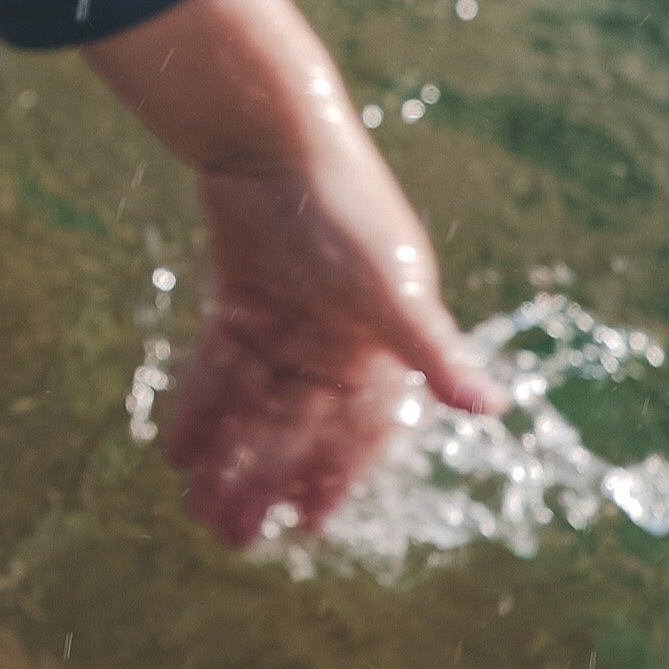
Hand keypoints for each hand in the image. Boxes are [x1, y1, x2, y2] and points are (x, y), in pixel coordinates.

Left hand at [162, 144, 503, 546]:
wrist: (275, 133)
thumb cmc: (345, 206)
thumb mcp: (390, 285)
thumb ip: (433, 350)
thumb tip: (492, 407)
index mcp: (381, 345)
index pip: (359, 429)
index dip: (334, 475)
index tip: (304, 524)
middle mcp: (335, 339)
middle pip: (295, 424)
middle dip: (264, 478)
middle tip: (231, 536)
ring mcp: (287, 319)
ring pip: (252, 403)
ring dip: (227, 453)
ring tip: (197, 507)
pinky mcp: (241, 296)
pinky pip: (219, 366)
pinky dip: (200, 406)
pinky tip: (176, 450)